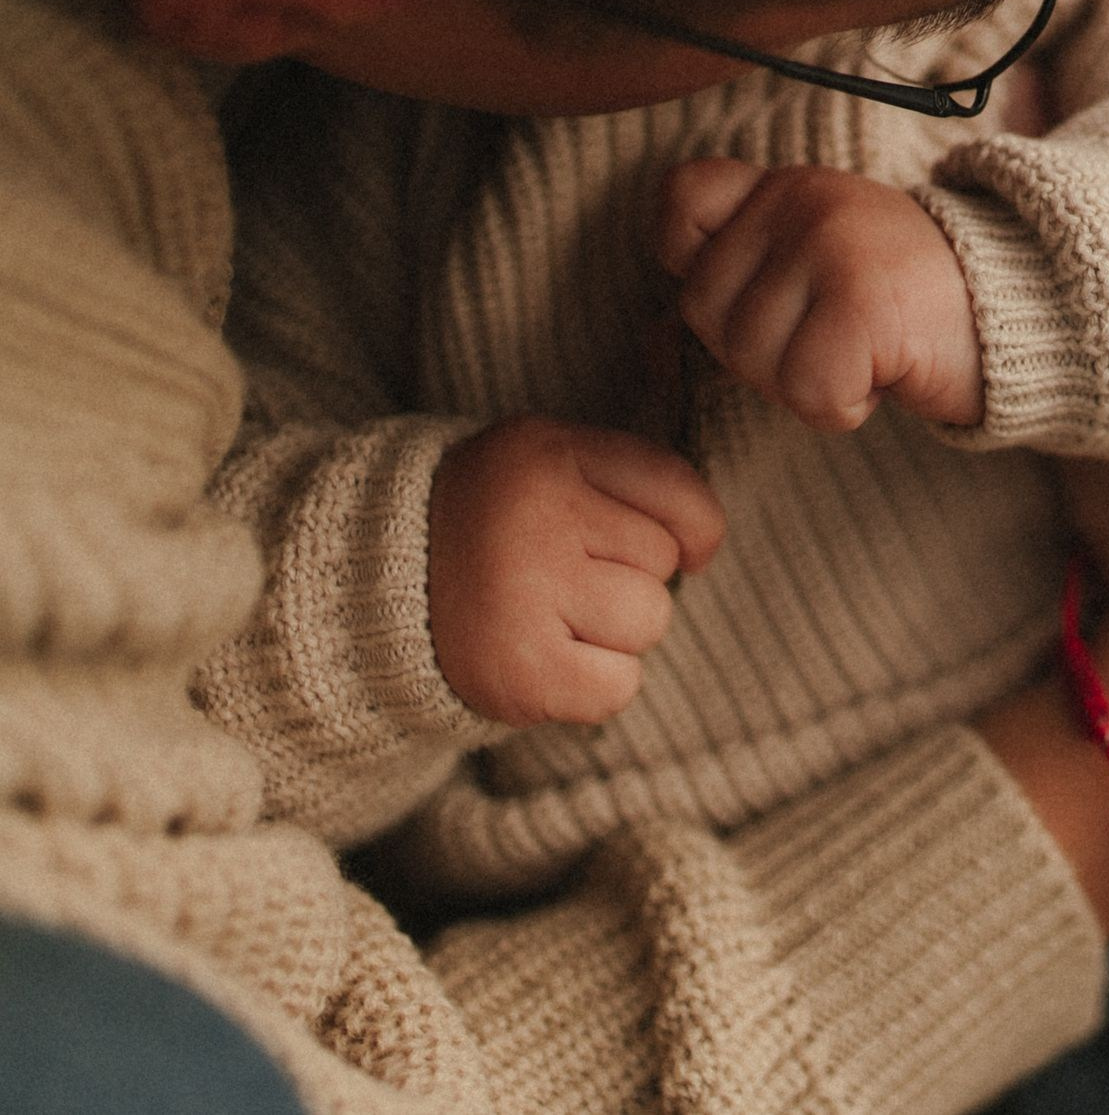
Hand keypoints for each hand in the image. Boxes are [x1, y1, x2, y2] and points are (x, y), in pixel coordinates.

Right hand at [428, 416, 725, 726]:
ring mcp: (526, 595)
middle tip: (557, 577)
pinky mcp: (520, 672)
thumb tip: (704, 548)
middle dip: (628, 576)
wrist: (371, 591)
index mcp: (548, 453)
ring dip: (615, 632)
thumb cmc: (493, 527)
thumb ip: (630, 482)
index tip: (678, 546)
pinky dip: (594, 686)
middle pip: (662, 562)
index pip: (677, 488)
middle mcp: (538, 517)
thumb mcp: (550, 466)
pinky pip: (620, 687)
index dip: (693, 527)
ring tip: (550, 617)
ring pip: (649, 621)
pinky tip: (544, 658)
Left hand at [656, 159, 983, 431]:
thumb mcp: (829, 248)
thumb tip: (672, 305)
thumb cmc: (914, 299)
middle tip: (833, 337)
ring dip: (805, 384)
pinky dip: (843, 407)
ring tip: (865, 352)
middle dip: (758, 351)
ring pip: (752, 359)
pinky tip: (885, 374)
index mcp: (788, 185)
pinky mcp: (862, 302)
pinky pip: (807, 391)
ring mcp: (832, 246)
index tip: (764, 290)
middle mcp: (803, 201)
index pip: (682, 200)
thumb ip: (756, 253)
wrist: (1029, 307)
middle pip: (704, 310)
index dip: (694, 261)